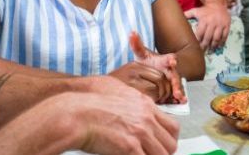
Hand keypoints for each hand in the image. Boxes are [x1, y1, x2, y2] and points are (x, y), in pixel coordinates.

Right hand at [61, 91, 179, 154]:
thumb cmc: (89, 107)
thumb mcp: (120, 98)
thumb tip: (141, 120)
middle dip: (164, 153)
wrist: (75, 114)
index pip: (173, 127)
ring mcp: (140, 132)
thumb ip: (135, 109)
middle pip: (171, 143)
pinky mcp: (130, 146)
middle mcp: (147, 118)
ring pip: (162, 154)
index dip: (168, 140)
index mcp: (146, 105)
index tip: (163, 146)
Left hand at [129, 32, 185, 103]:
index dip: (171, 60)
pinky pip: (178, 93)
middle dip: (176, 81)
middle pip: (175, 75)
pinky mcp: (173, 89)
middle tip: (176, 87)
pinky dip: (180, 98)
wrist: (160, 68)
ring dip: (179, 91)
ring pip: (178, 85)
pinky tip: (181, 103)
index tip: (172, 61)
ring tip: (180, 98)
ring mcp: (173, 80)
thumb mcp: (143, 54)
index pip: (169, 59)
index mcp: (164, 61)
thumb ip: (137, 44)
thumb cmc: (151, 62)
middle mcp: (171, 71)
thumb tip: (131, 33)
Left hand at [184, 3, 230, 49]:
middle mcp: (212, 23)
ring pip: (217, 37)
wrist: (218, 4)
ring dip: (214, 45)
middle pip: (208, 37)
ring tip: (211, 50)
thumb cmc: (205, 10)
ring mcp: (220, 24)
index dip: (197, 41)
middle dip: (205, 45)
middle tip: (202, 52)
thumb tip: (177, 18)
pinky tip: (219, 46)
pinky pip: (225, 35)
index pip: (200, 33)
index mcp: (204, 20)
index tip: (195, 47)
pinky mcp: (227, 25)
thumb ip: (187, 15)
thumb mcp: (196, 11)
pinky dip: (222, 42)